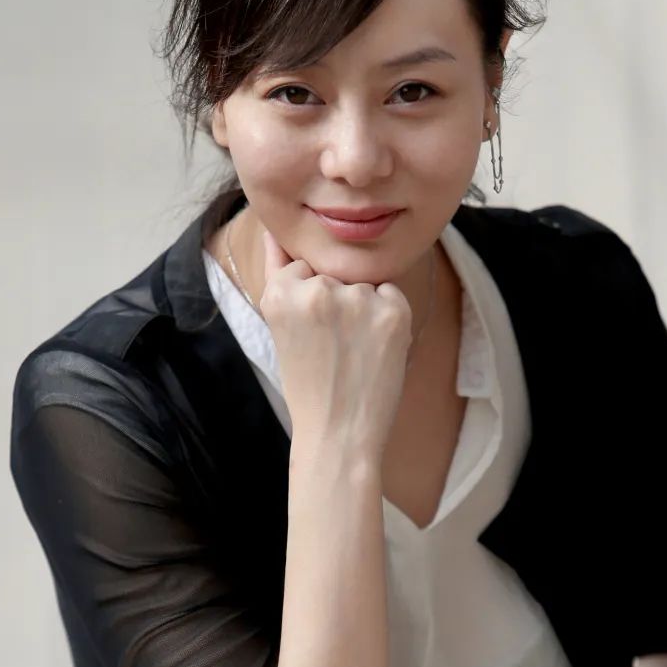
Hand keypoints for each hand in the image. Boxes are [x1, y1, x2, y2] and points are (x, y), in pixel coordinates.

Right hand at [259, 228, 411, 457]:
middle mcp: (317, 289)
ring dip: (364, 310)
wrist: (339, 434)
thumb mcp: (279, 327)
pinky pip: (391, 295)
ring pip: (364, 284)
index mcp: (280, 293)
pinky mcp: (392, 310)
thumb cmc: (308, 386)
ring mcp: (357, 298)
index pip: (304, 269)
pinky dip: (388, 318)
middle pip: (334, 275)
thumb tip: (274, 232)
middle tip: (331, 350)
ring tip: (353, 353)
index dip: (312, 305)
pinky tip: (374, 350)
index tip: (311, 335)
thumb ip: (278, 273)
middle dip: (337, 303)